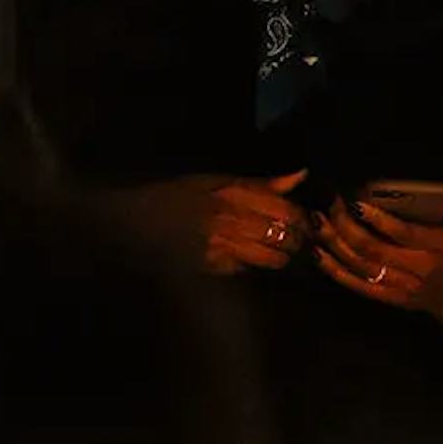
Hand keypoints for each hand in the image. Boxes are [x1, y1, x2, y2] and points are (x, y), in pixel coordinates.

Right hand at [134, 172, 310, 276]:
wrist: (133, 220)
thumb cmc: (176, 196)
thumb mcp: (216, 181)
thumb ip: (262, 183)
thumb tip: (302, 174)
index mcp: (235, 193)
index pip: (289, 211)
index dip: (306, 220)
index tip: (309, 222)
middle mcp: (232, 219)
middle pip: (287, 237)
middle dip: (300, 241)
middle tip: (300, 241)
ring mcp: (223, 245)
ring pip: (274, 259)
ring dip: (282, 257)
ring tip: (278, 252)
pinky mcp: (212, 266)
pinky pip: (248, 269)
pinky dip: (255, 265)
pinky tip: (249, 258)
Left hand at [315, 192, 442, 328]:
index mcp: (437, 250)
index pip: (404, 234)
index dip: (379, 220)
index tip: (356, 203)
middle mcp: (417, 270)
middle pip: (374, 249)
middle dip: (346, 227)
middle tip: (329, 207)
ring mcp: (400, 287)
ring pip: (360, 265)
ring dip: (335, 244)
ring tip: (317, 223)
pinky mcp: (388, 298)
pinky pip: (356, 284)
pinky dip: (334, 270)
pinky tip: (317, 254)